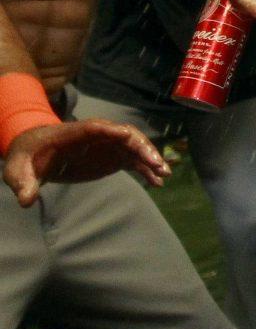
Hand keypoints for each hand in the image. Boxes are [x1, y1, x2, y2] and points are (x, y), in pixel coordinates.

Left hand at [4, 120, 168, 206]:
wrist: (37, 154)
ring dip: (151, 159)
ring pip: (135, 147)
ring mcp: (108, 146)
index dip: (111, 130)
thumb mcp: (18, 170)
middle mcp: (97, 136)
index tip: (127, 135)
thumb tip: (25, 200)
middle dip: (142, 147)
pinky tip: (158, 183)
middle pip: (125, 135)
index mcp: (74, 133)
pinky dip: (147, 171)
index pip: (96, 128)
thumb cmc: (27, 158)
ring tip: (164, 175)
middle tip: (156, 164)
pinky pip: (134, 161)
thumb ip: (22, 183)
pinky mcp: (113, 157)